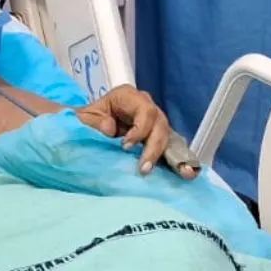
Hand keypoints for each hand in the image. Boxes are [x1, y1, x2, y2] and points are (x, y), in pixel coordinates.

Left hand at [75, 87, 193, 178]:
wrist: (87, 127)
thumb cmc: (87, 119)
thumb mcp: (84, 118)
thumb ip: (94, 122)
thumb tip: (110, 129)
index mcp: (128, 96)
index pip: (144, 110)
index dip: (140, 129)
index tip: (126, 147)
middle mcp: (145, 105)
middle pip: (159, 124)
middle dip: (154, 147)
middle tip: (144, 168)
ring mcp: (154, 121)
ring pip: (167, 136)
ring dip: (166, 156)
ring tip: (167, 173)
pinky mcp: (157, 136)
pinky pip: (170, 146)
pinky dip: (176, 159)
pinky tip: (186, 173)